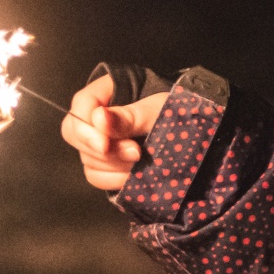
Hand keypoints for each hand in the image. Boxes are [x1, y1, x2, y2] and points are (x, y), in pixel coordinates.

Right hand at [62, 74, 170, 191]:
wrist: (195, 132)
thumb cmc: (176, 109)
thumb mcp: (158, 109)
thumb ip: (130, 116)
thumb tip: (99, 118)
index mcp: (104, 93)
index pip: (80, 107)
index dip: (87, 129)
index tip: (105, 145)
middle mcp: (95, 118)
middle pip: (77, 136)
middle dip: (105, 150)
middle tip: (135, 153)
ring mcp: (100, 142)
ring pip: (87, 159)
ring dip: (113, 166)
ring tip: (141, 162)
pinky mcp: (107, 164)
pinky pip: (97, 176)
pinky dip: (114, 179)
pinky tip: (135, 176)